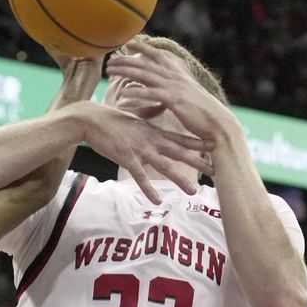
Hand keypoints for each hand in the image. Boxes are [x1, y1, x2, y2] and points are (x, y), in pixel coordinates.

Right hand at [74, 101, 214, 203]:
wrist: (91, 119)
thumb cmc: (110, 118)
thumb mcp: (134, 114)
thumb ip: (150, 112)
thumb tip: (160, 105)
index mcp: (153, 131)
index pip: (181, 138)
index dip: (198, 143)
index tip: (214, 147)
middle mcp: (151, 140)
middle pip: (180, 153)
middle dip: (198, 162)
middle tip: (215, 171)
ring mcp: (140, 150)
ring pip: (165, 166)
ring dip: (180, 179)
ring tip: (193, 191)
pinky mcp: (126, 158)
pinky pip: (140, 177)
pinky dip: (149, 190)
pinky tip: (158, 201)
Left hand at [104, 41, 236, 141]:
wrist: (218, 124)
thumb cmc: (202, 116)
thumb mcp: (188, 98)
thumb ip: (176, 91)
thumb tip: (166, 92)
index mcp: (179, 76)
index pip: (160, 57)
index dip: (144, 49)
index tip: (129, 44)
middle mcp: (176, 78)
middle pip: (147, 64)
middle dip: (127, 60)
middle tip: (110, 60)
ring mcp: (175, 87)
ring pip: (146, 75)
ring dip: (126, 71)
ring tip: (110, 71)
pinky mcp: (174, 100)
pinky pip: (151, 93)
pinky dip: (137, 92)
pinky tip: (123, 93)